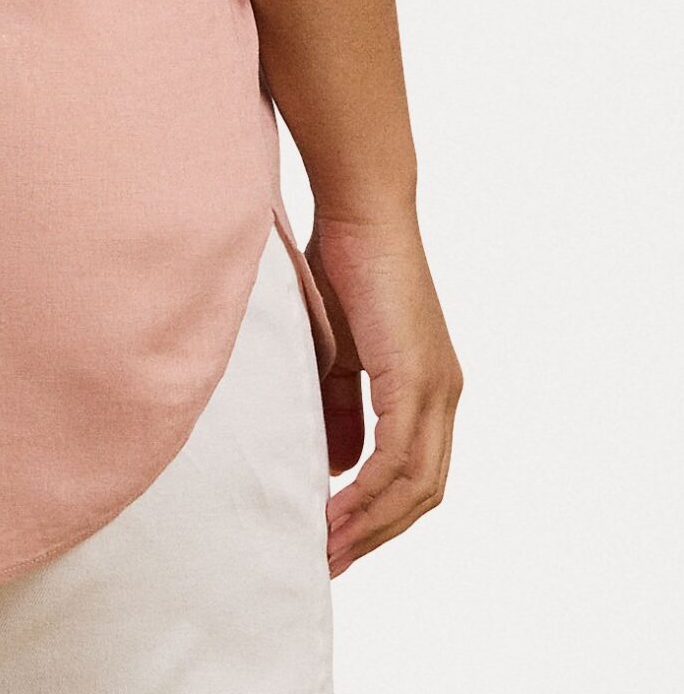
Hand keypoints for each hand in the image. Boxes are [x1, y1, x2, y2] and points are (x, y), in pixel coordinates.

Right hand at [305, 203, 462, 575]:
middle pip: (423, 493)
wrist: (359, 211)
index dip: (382, 514)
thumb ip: (340, 404)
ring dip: (370, 524)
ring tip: (329, 548)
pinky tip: (336, 510)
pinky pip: (396, 456)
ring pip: (415, 484)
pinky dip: (367, 492)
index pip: (417, 474)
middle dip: (378, 534)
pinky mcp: (416, 378)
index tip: (340, 540)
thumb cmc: (342, 264)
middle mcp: (443, 395)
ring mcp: (436, 388)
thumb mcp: (335, 348)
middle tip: (333, 560)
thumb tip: (338, 464)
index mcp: (428, 388)